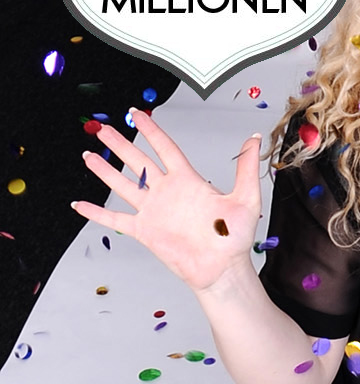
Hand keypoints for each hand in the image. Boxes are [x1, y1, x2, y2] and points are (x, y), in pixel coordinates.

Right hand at [73, 120, 263, 294]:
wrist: (222, 270)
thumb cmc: (235, 237)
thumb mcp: (246, 198)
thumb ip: (246, 167)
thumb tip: (255, 138)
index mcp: (188, 180)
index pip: (164, 148)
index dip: (150, 130)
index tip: (136, 114)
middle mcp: (167, 192)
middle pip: (137, 161)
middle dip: (118, 143)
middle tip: (101, 128)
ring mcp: (153, 210)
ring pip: (122, 185)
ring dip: (105, 170)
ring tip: (88, 155)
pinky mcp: (144, 231)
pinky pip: (114, 219)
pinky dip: (96, 212)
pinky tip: (79, 204)